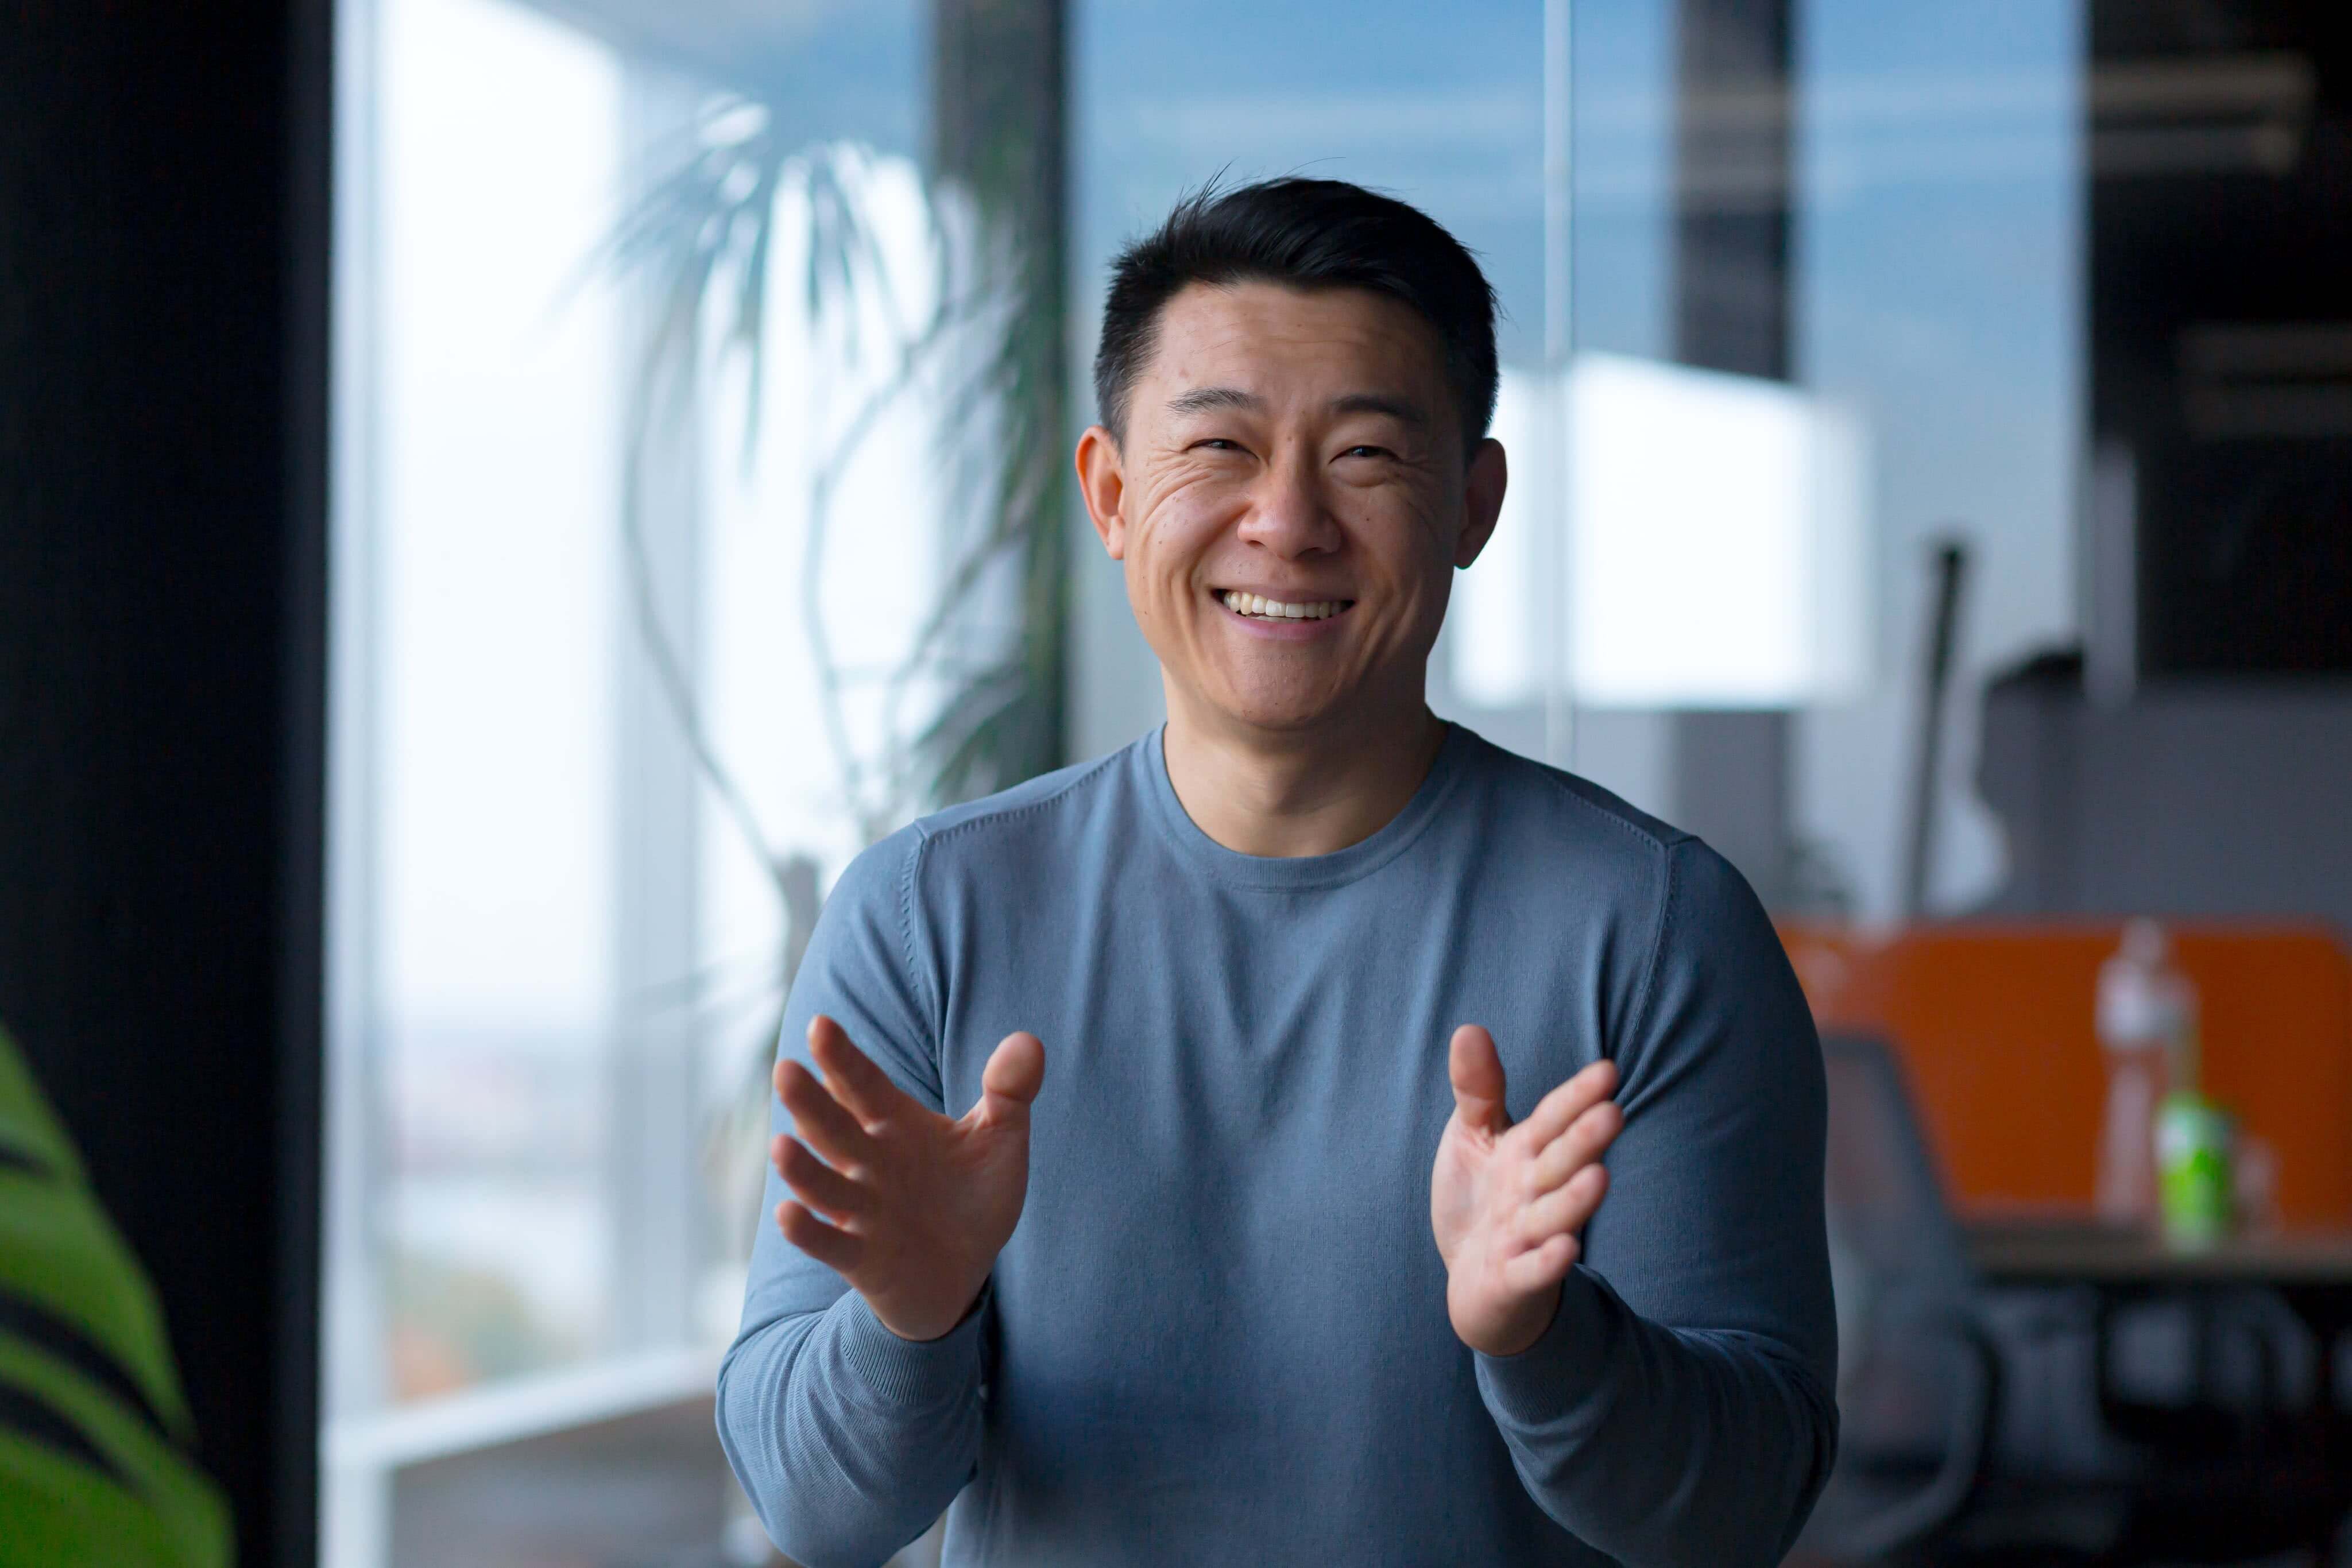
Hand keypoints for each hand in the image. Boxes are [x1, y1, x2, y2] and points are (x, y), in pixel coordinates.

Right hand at [771, 1015, 1044, 1341]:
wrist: (964, 1272)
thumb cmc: (972, 1196)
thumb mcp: (998, 1140)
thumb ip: (1009, 1091)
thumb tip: (1028, 1040)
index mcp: (895, 1125)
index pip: (864, 1085)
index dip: (842, 1058)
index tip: (821, 1024)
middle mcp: (869, 1163)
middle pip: (835, 1128)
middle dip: (810, 1102)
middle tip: (785, 1070)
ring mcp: (862, 1211)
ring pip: (825, 1185)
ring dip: (803, 1168)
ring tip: (781, 1144)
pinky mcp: (862, 1259)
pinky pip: (831, 1245)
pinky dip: (809, 1232)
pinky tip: (788, 1214)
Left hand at [1430, 1026, 1621, 1356]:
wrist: (1472, 1282)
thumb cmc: (1480, 1199)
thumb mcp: (1473, 1136)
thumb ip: (1479, 1088)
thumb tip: (1470, 1027)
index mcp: (1526, 1152)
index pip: (1555, 1119)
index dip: (1578, 1096)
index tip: (1608, 1070)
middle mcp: (1532, 1191)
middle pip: (1560, 1163)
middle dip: (1583, 1141)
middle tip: (1612, 1114)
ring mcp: (1525, 1236)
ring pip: (1553, 1216)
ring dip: (1575, 1200)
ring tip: (1599, 1177)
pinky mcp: (1512, 1279)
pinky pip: (1531, 1270)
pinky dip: (1546, 1262)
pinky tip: (1565, 1248)